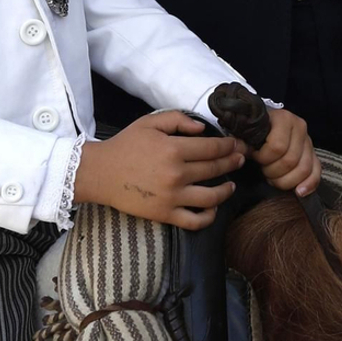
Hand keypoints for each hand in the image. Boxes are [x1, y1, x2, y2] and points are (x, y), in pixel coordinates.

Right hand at [71, 112, 243, 228]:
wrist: (100, 173)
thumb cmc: (125, 145)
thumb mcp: (150, 123)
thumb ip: (178, 119)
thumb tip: (203, 129)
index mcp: (173, 149)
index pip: (213, 148)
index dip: (230, 146)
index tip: (236, 144)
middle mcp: (177, 174)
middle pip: (215, 169)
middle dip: (233, 162)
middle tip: (240, 159)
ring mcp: (172, 197)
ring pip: (212, 197)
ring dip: (227, 190)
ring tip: (231, 185)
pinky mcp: (166, 214)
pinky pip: (195, 220)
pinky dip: (209, 216)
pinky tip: (213, 208)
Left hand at [251, 105, 319, 196]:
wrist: (266, 126)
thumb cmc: (255, 131)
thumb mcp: (247, 132)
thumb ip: (243, 141)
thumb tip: (242, 151)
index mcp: (284, 119)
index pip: (277, 147)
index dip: (264, 158)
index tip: (255, 156)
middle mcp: (300, 128)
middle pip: (290, 161)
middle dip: (273, 172)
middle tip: (264, 171)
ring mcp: (309, 142)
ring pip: (303, 169)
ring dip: (286, 181)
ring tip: (274, 179)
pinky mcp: (314, 154)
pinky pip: (316, 171)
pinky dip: (309, 184)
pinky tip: (300, 192)